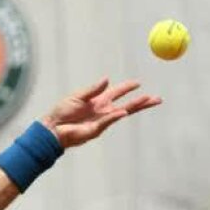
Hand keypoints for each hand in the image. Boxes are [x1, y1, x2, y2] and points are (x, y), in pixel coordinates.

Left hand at [41, 78, 160, 147]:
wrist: (53, 129)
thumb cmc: (62, 112)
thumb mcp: (78, 96)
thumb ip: (93, 89)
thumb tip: (107, 79)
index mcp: (98, 101)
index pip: (117, 92)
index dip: (127, 88)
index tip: (138, 83)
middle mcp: (103, 110)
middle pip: (127, 105)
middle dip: (142, 102)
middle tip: (157, 99)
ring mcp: (102, 121)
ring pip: (123, 112)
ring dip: (136, 106)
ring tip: (148, 101)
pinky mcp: (96, 130)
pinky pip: (108, 120)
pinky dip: (116, 115)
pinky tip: (124, 111)